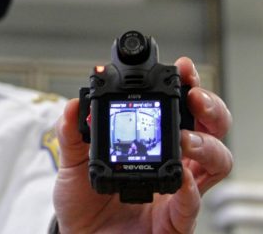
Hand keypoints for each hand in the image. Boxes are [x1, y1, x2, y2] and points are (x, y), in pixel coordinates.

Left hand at [54, 57, 232, 233]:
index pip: (178, 109)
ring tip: (184, 138)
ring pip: (216, 161)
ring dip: (205, 144)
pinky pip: (193, 203)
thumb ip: (72, 134)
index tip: (182, 69)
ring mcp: (178, 189)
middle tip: (195, 97)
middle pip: (209, 129)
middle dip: (209, 108)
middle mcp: (172, 160)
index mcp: (152, 142)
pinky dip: (190, 188)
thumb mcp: (73, 161)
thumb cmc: (83, 198)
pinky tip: (181, 176)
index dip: (186, 86)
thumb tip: (73, 105)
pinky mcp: (175, 219)